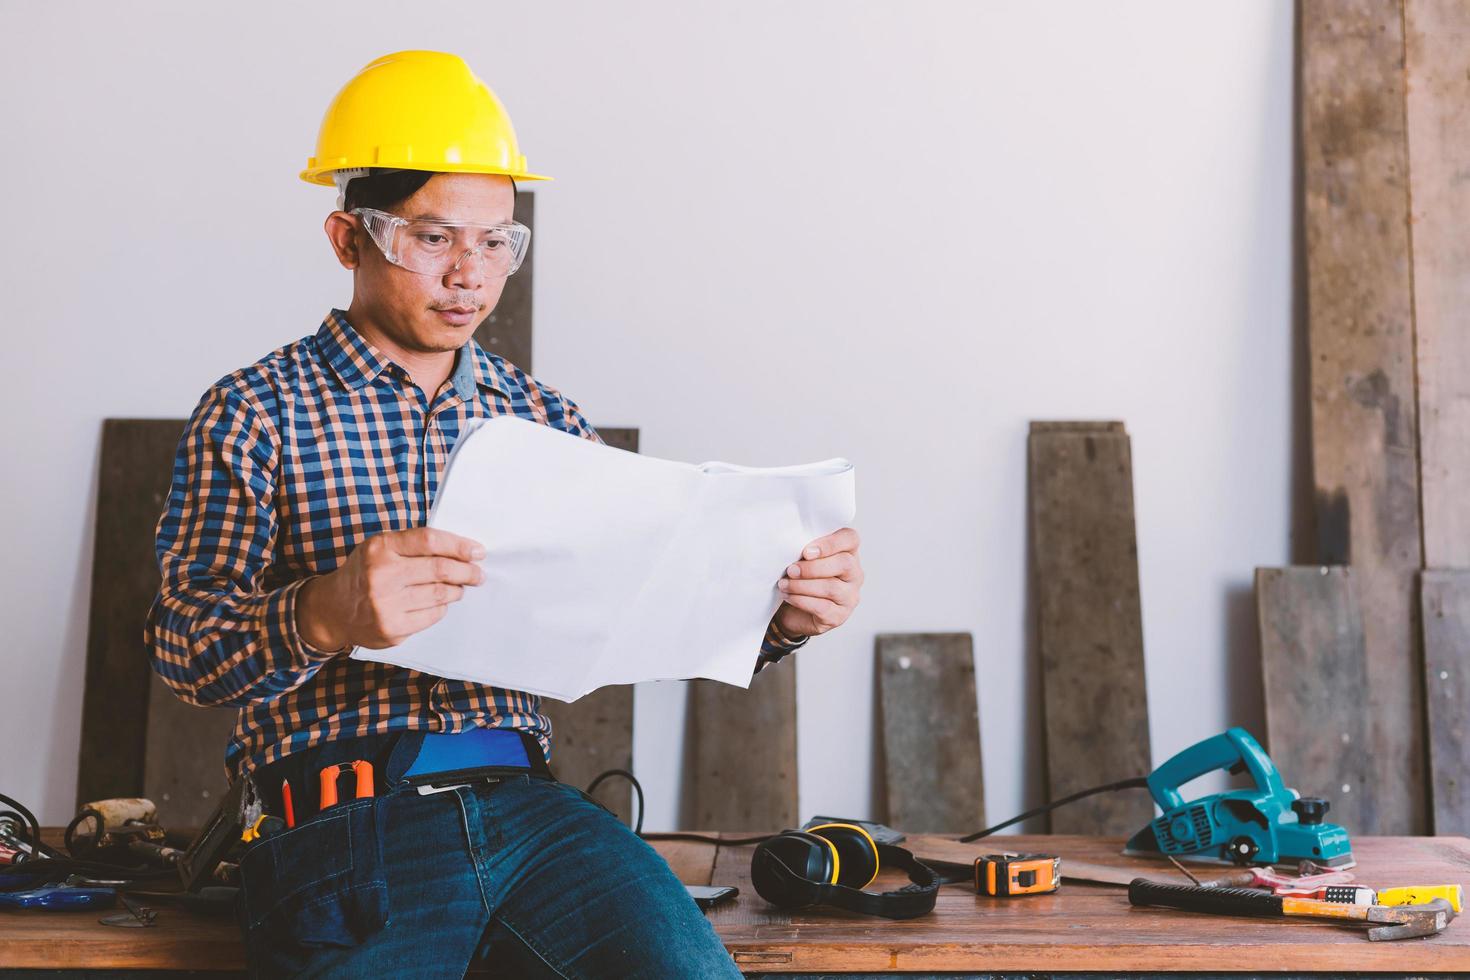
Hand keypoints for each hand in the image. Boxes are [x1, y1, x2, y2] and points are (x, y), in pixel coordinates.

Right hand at [296, 527, 485, 650]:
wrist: (332, 610)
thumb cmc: (366, 572)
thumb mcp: (380, 548)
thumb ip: (414, 545)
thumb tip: (462, 550)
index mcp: (380, 548)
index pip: (429, 540)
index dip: (459, 545)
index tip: (477, 551)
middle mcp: (381, 575)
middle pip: (440, 569)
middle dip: (466, 571)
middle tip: (478, 574)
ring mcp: (385, 605)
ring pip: (440, 595)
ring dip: (457, 590)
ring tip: (459, 587)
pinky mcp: (391, 629)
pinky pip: (432, 616)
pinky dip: (442, 608)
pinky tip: (440, 603)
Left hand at [774, 527, 861, 638]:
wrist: (792, 611)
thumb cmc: (800, 579)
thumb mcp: (802, 560)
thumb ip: (805, 551)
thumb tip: (791, 546)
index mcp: (848, 553)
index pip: (850, 539)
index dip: (830, 543)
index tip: (806, 552)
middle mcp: (854, 574)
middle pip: (844, 564)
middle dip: (813, 567)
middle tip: (791, 570)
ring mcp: (849, 597)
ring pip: (832, 588)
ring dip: (802, 585)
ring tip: (784, 584)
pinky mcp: (838, 616)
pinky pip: (823, 607)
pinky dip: (801, 600)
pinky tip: (789, 596)